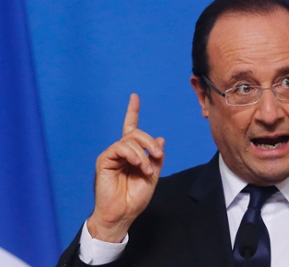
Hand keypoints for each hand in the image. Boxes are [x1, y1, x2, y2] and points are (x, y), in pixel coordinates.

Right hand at [87, 94, 164, 242]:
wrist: (122, 214)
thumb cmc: (134, 198)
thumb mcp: (152, 176)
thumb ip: (156, 158)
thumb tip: (161, 138)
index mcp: (132, 154)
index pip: (131, 128)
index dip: (132, 112)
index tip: (134, 97)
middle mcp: (121, 152)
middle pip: (135, 133)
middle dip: (150, 141)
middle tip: (158, 155)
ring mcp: (112, 155)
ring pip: (129, 139)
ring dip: (143, 152)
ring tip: (147, 169)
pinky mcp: (104, 160)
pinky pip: (119, 147)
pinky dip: (132, 154)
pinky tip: (138, 164)